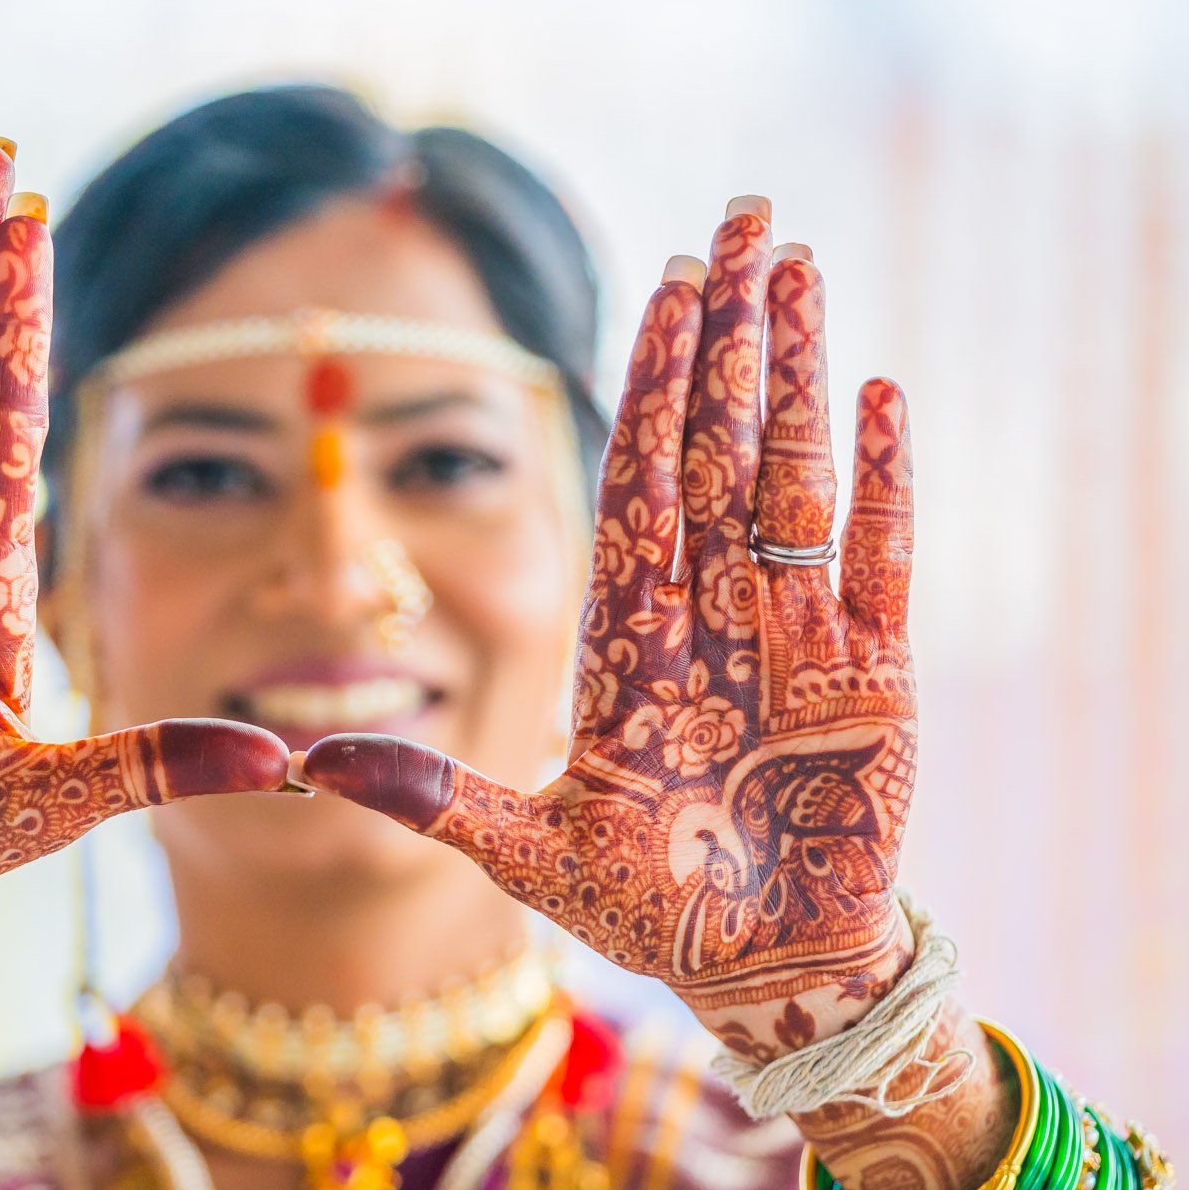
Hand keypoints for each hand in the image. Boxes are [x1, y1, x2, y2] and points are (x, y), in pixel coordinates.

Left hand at [304, 199, 917, 1055]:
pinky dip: (883, 482)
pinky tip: (880, 395)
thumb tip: (305, 763)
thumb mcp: (531, 856)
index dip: (650, 382)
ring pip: (795, 475)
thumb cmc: (650, 911)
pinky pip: (879, 557)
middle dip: (729, 336)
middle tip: (743, 220)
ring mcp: (798, 633)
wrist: (764, 969)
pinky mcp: (875, 674)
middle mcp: (715, 611)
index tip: (658, 288)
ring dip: (801, 373)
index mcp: (634, 636)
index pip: (637, 479)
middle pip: (717, 447)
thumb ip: (433, 801)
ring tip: (801, 265)